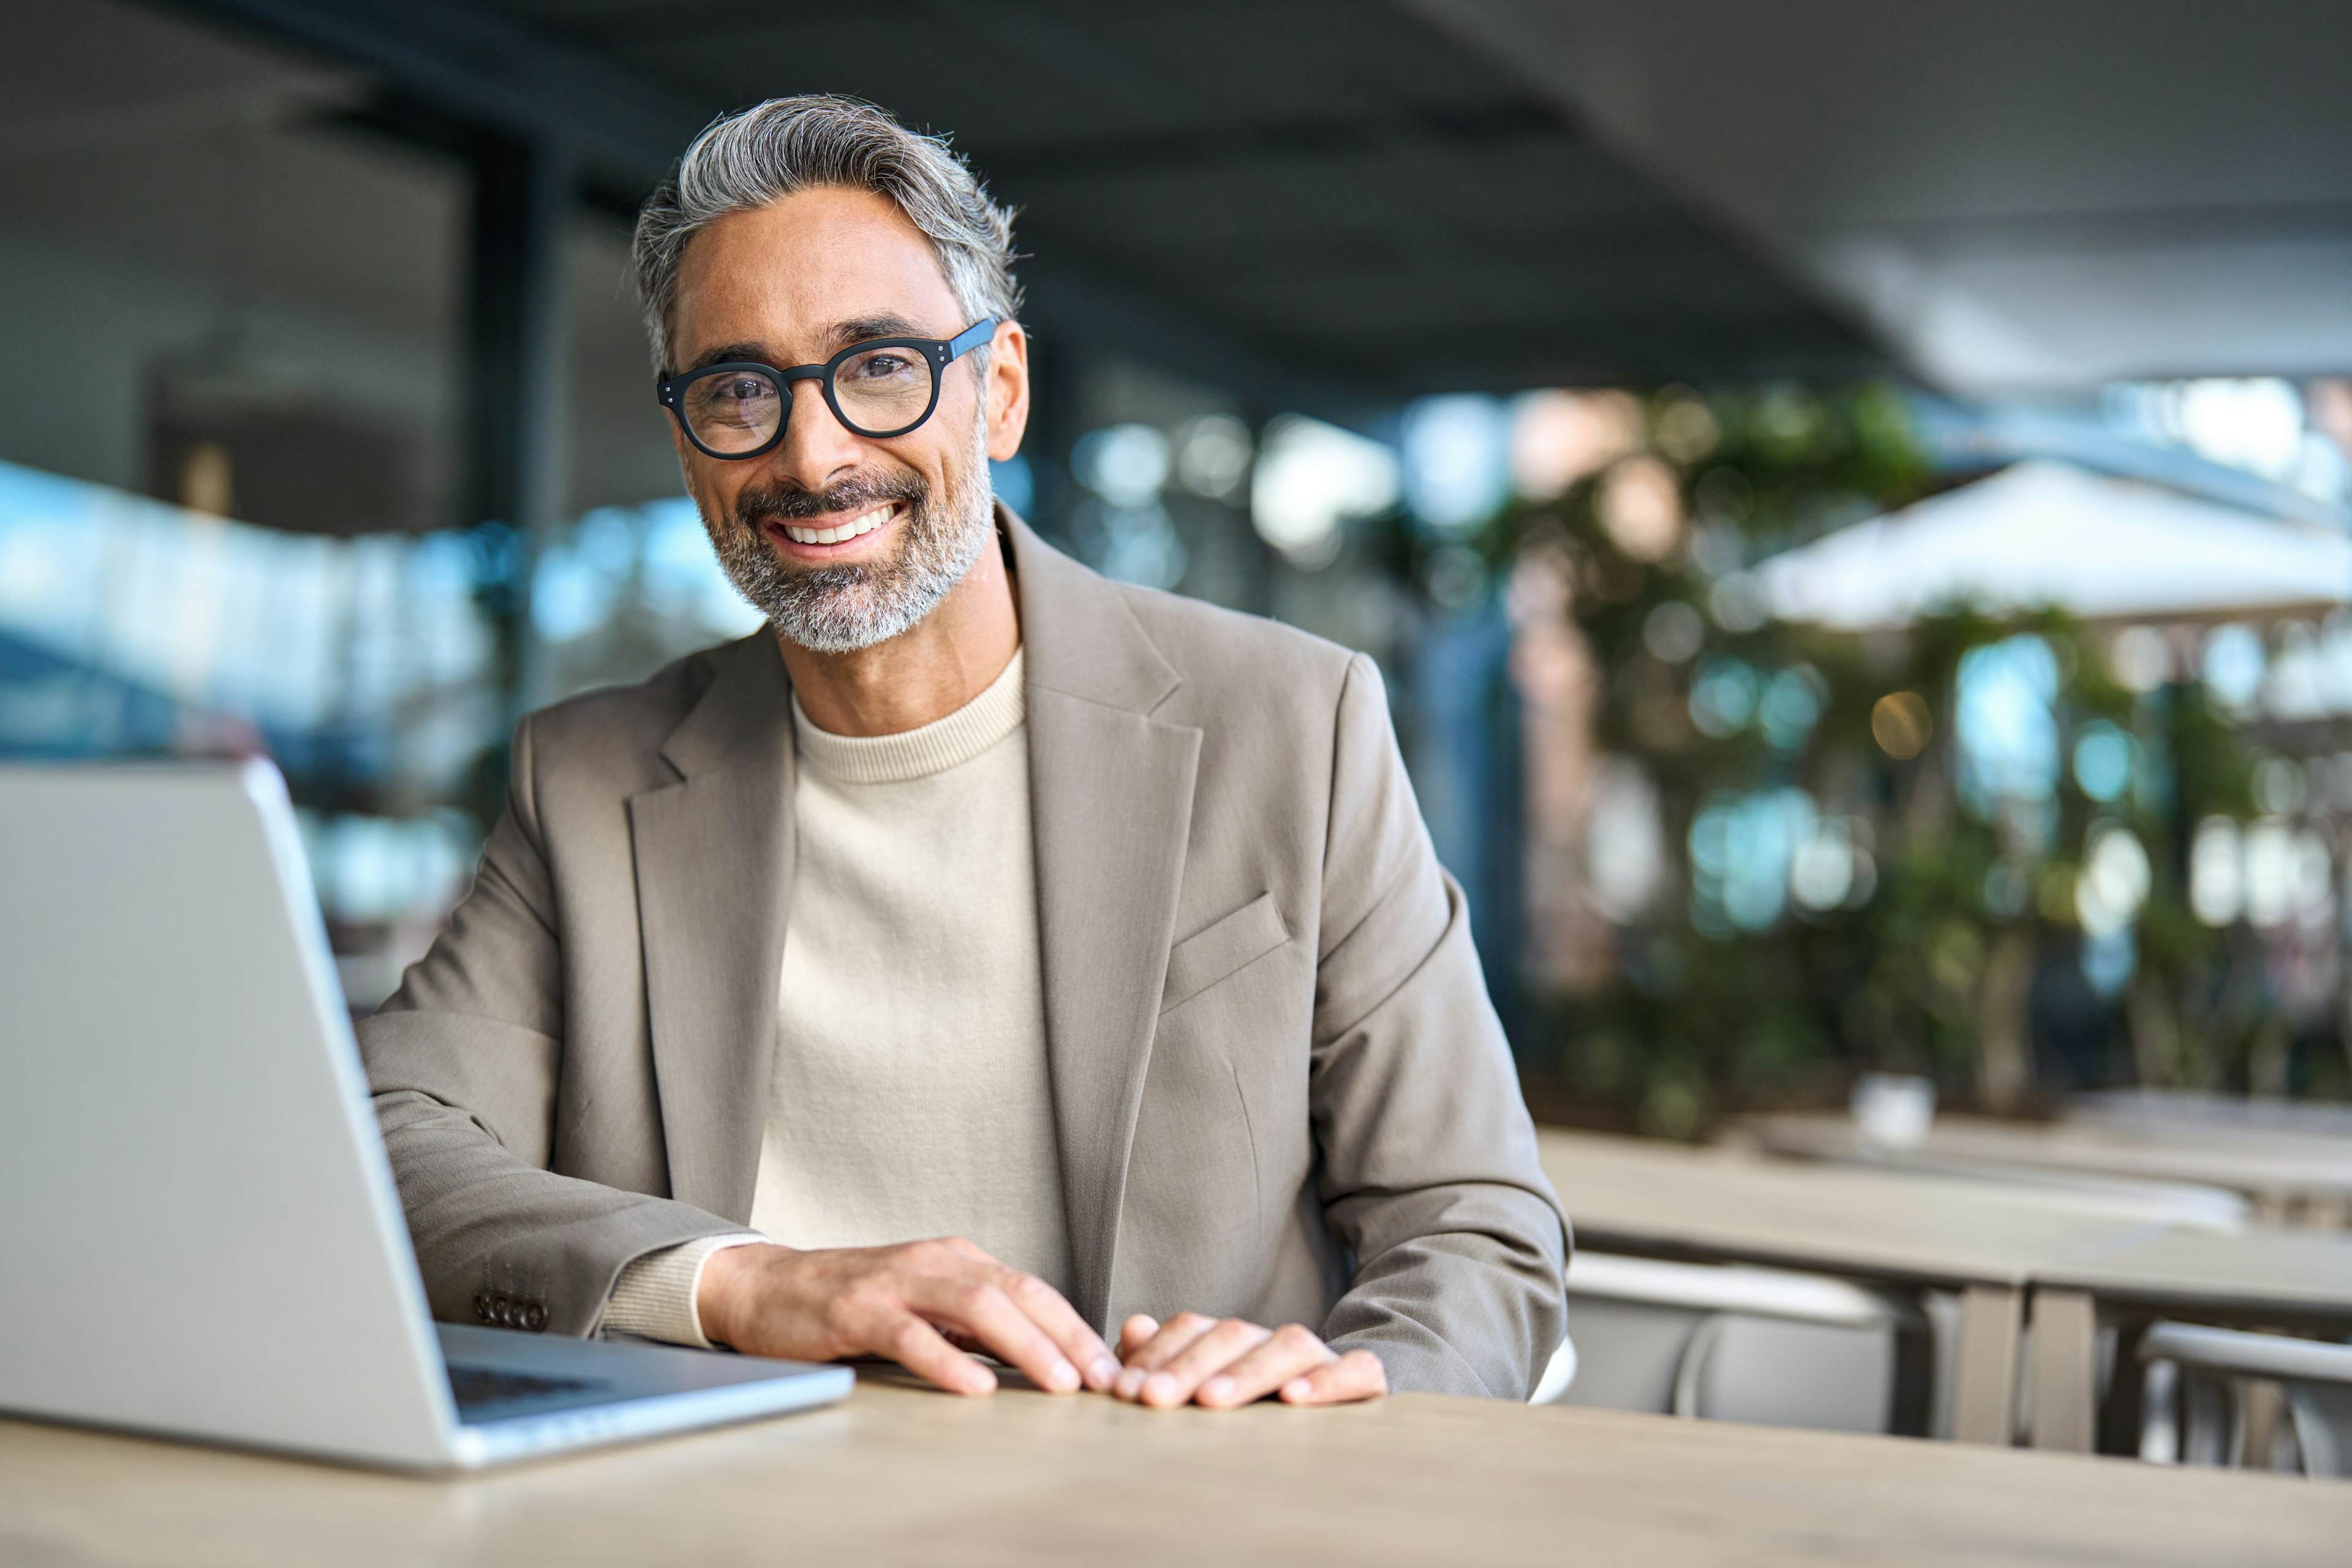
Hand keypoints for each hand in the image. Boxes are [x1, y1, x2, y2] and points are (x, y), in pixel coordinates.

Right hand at [697, 1237, 1119, 1397]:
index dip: (1075, 1326)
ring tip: (1058, 1382)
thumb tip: (1037, 1357)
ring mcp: (895, 1283)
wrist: (768, 1287)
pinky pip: (910, 1335)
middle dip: (1067, 1336)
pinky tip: (975, 1387)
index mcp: (957, 1259)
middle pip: (1017, 1292)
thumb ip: (973, 1323)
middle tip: (1102, 1379)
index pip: (1032, 1289)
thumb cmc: (853, 1301)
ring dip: (1024, 1345)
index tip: (1109, 1367)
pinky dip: (947, 1360)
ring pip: (975, 1306)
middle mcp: (934, 1261)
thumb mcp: (924, 1302)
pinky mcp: (856, 1310)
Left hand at [1111, 1312, 1387, 1408]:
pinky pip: (1358, 1370)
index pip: (1192, 1328)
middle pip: (1233, 1334)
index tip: (1125, 1390)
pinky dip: (1329, 1380)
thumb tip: (1133, 1327)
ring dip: (1247, 1371)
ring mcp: (1321, 1358)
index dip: (1157, 1354)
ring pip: (1290, 1343)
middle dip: (1189, 1365)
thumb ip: (1164, 1362)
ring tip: (1211, 1400)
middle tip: (1154, 1398)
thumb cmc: (1251, 1412)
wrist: (1338, 1415)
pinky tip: (1293, 1399)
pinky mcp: (1364, 1381)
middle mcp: (1273, 1341)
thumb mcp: (1200, 1389)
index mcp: (1232, 1340)